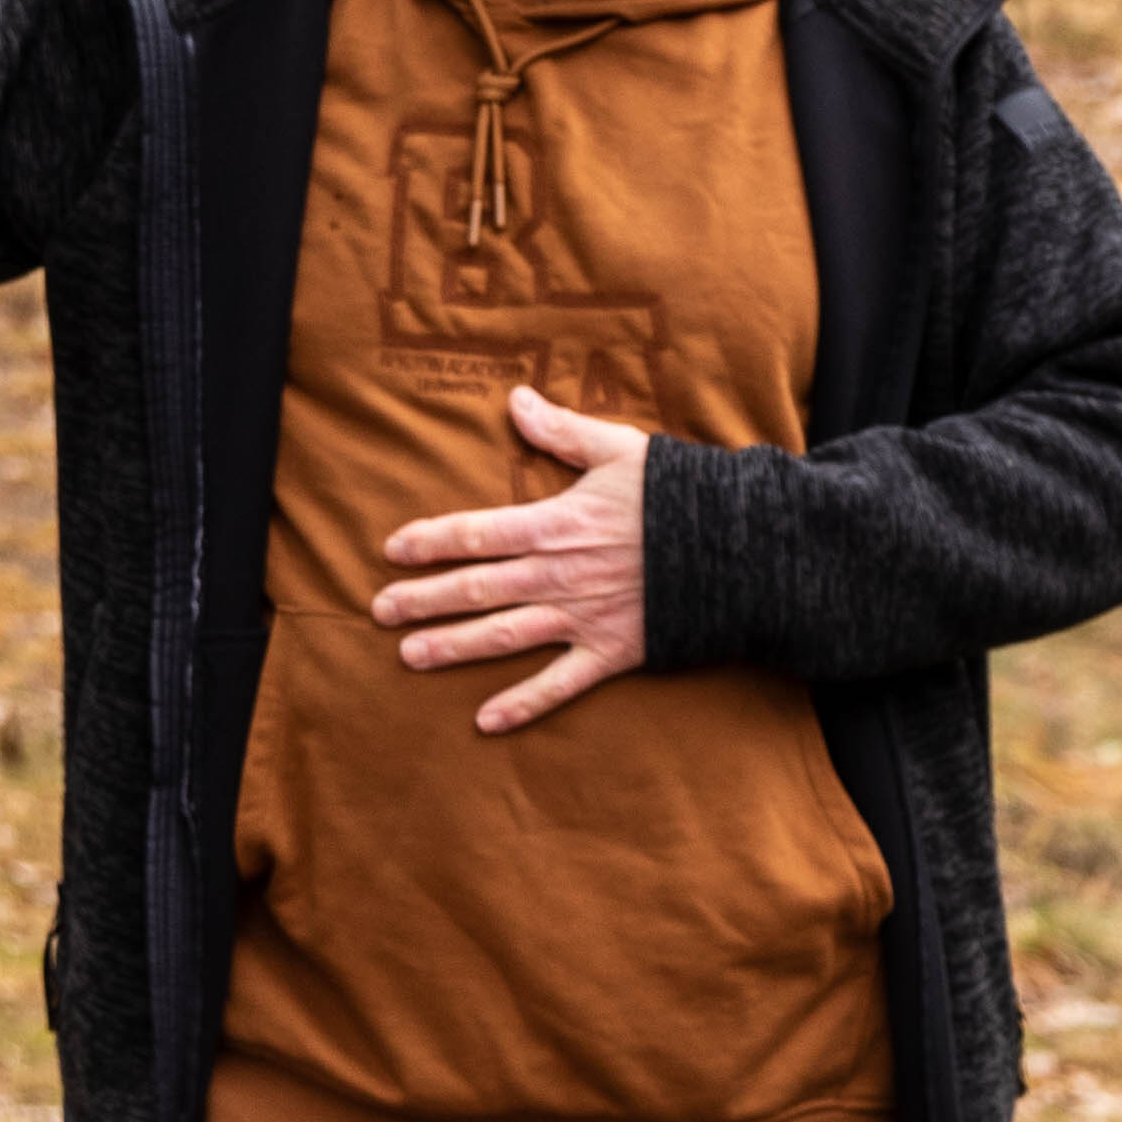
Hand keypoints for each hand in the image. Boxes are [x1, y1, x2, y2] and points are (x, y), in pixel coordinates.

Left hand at [371, 384, 652, 733]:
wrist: (742, 548)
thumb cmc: (681, 495)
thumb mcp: (621, 449)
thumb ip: (562, 431)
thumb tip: (515, 399)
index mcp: (556, 523)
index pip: (476, 532)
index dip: (430, 540)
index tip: (392, 550)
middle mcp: (559, 574)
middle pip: (476, 588)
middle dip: (423, 599)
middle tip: (379, 610)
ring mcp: (582, 617)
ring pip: (503, 635)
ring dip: (453, 646)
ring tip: (409, 656)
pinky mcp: (612, 651)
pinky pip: (559, 684)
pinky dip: (523, 704)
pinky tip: (486, 721)